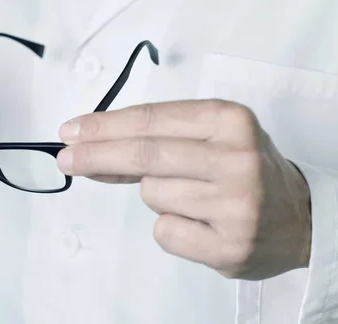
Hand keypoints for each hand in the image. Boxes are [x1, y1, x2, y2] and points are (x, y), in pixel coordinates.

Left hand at [56, 99, 311, 279]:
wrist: (298, 217)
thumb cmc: (242, 169)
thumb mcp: (210, 135)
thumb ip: (155, 138)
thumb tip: (90, 147)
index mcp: (230, 120)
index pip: (150, 120)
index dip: (103, 126)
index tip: (72, 132)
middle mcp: (237, 159)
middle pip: (144, 154)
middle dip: (96, 156)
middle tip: (66, 159)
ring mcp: (236, 204)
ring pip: (152, 194)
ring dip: (157, 195)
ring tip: (194, 195)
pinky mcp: (230, 245)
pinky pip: (165, 232)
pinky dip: (170, 226)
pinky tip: (198, 222)